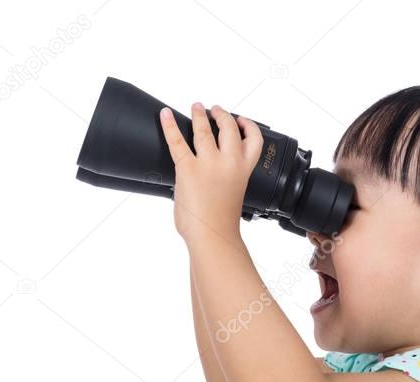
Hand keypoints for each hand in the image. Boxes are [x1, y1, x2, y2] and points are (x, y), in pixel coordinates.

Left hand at [159, 102, 263, 241]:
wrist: (212, 235)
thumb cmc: (221, 223)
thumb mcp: (233, 195)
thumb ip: (226, 179)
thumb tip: (210, 174)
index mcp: (243, 170)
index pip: (254, 139)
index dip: (248, 125)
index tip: (241, 120)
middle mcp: (229, 162)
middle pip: (228, 127)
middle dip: (221, 115)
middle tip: (214, 110)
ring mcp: (208, 163)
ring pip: (204, 129)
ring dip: (199, 115)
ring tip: (196, 107)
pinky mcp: (187, 168)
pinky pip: (177, 141)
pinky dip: (169, 125)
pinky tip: (165, 115)